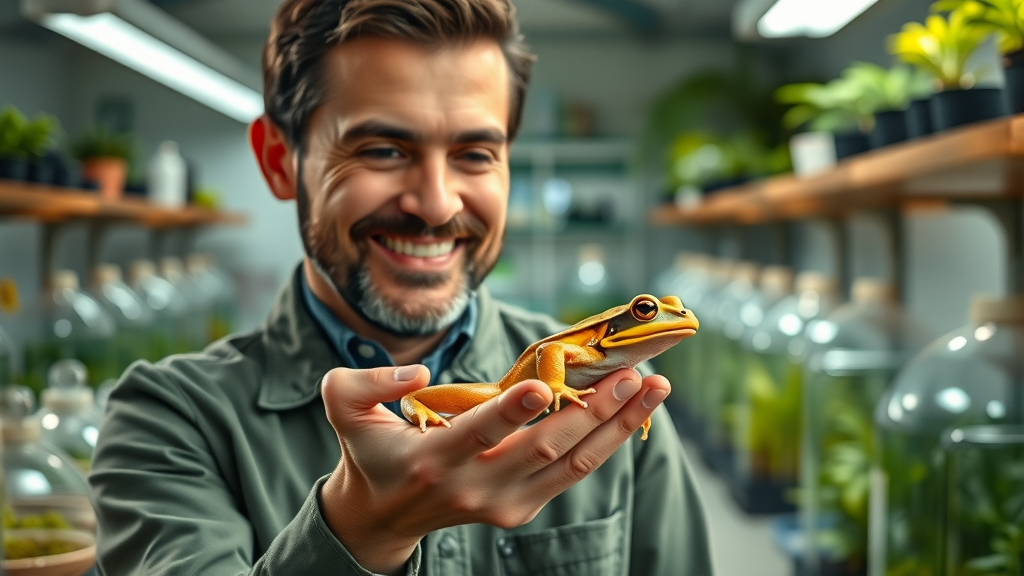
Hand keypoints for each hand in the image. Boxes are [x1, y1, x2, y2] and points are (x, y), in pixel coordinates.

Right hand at [318, 364, 669, 574]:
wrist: (383, 513)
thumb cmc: (369, 450)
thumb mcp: (342, 407)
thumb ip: (365, 382)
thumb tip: (419, 372)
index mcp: (431, 460)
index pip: (475, 433)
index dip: (510, 411)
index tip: (543, 387)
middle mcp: (473, 487)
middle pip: (541, 448)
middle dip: (591, 411)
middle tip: (631, 376)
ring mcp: (502, 503)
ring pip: (571, 464)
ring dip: (616, 426)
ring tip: (653, 390)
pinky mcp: (521, 509)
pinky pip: (571, 474)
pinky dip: (605, 443)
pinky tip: (632, 413)